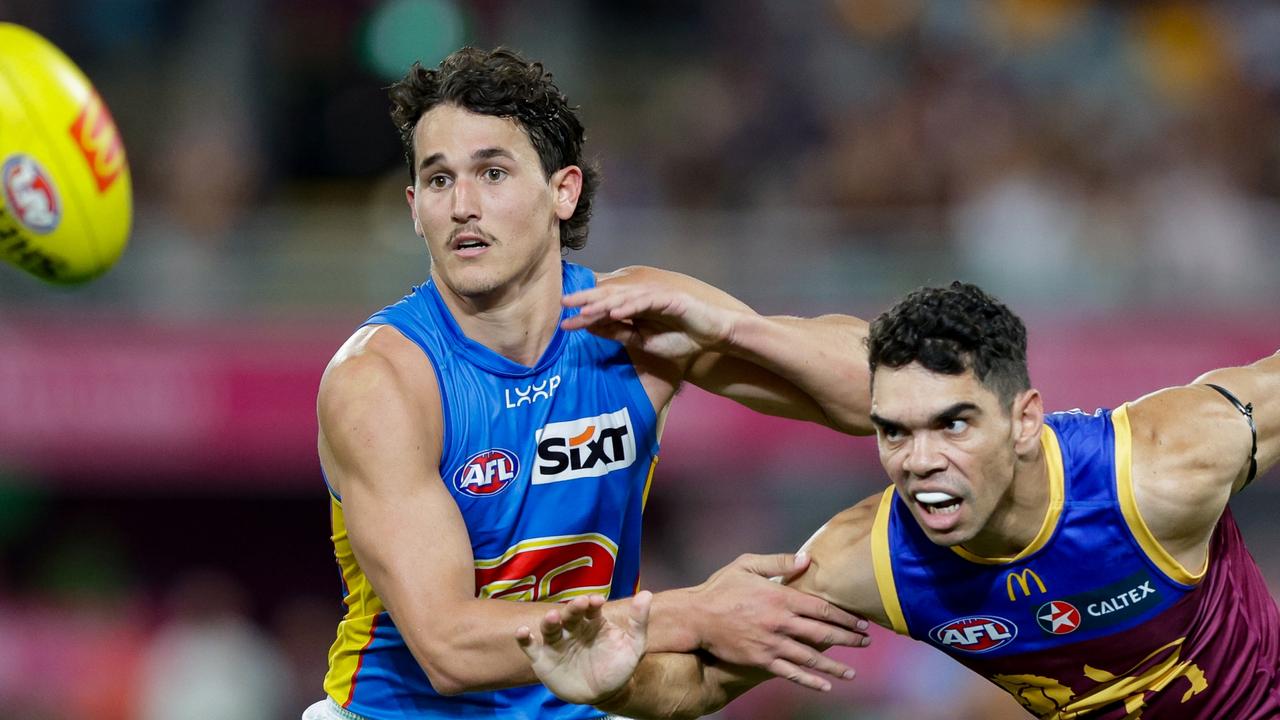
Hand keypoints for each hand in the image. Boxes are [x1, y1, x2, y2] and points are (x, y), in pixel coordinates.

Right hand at [516, 592, 651, 705]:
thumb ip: (638, 621)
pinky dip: (524, 639)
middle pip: (570, 615)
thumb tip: (646, 594)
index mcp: (593, 622)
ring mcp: (557, 643)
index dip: (592, 603)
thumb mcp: (633, 644)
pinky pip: (530, 647)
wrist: (606, 692)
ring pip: (550, 628)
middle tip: (579, 603)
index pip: (591, 608)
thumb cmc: (619, 665)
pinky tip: (522, 632)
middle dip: (573, 608)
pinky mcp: (543, 659)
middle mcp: (573, 629)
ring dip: (549, 621)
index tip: (596, 601)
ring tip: (553, 617)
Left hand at [562, 281, 738, 360]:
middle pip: (610, 296)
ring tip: (584, 309)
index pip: (605, 309)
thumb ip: (621, 334)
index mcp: (635, 308)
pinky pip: (645, 302)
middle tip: (564, 302)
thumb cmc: (682, 340)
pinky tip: (614, 311)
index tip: (565, 323)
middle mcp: (642, 298)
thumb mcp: (645, 342)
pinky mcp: (670, 299)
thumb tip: (593, 328)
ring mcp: (656, 296)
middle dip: (586, 299)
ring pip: (625, 297)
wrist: (713, 337)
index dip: (586, 315)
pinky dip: (629, 306)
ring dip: (604, 303)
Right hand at [687, 552, 869, 690]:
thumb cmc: (721, 588)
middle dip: (848, 639)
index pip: (821, 608)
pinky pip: (791, 673)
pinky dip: (809, 681)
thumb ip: (779, 562)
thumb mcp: (747, 564)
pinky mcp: (761, 660)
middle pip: (822, 633)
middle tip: (866, 643)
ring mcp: (772, 644)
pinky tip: (825, 686)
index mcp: (780, 597)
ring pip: (810, 657)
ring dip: (834, 666)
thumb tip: (806, 559)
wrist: (696, 617)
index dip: (844, 616)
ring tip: (851, 672)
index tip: (861, 622)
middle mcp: (780, 622)